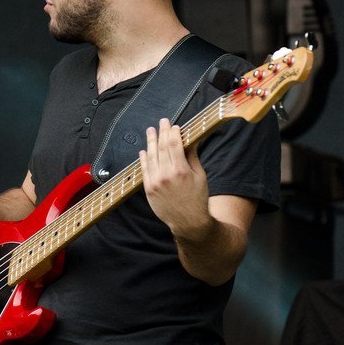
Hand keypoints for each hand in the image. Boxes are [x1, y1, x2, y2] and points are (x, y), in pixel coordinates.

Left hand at [138, 118, 210, 236]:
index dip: (173, 132)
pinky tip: (144, 150)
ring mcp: (155, 182)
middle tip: (162, 122)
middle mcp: (166, 175)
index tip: (173, 125)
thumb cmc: (197, 198)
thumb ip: (192, 157)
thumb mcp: (200, 176)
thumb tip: (190, 141)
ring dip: (150, 142)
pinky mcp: (148, 189)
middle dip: (162, 132)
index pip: (174, 144)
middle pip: (162, 147)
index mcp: (181, 170)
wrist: (188, 222)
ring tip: (150, 131)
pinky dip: (143, 159)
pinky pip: (144, 170)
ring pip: (151, 156)